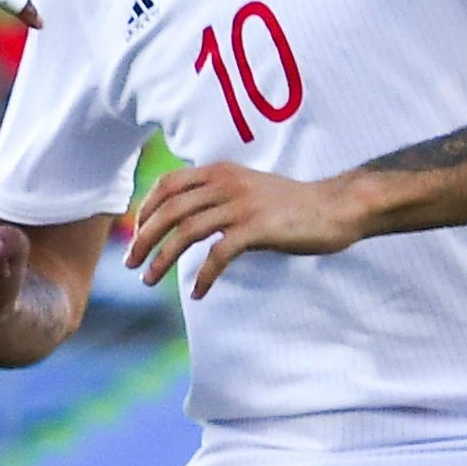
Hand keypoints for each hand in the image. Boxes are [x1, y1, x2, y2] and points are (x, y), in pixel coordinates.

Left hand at [126, 163, 367, 297]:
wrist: (335, 207)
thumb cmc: (292, 204)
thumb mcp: (248, 189)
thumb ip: (218, 196)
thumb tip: (184, 219)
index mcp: (221, 172)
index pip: (168, 184)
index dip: (145, 208)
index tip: (135, 232)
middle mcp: (226, 184)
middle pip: (169, 210)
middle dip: (144, 238)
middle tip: (131, 262)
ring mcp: (241, 205)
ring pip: (186, 232)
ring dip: (162, 260)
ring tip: (149, 280)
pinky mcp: (257, 229)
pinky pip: (218, 255)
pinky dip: (203, 276)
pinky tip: (198, 293)